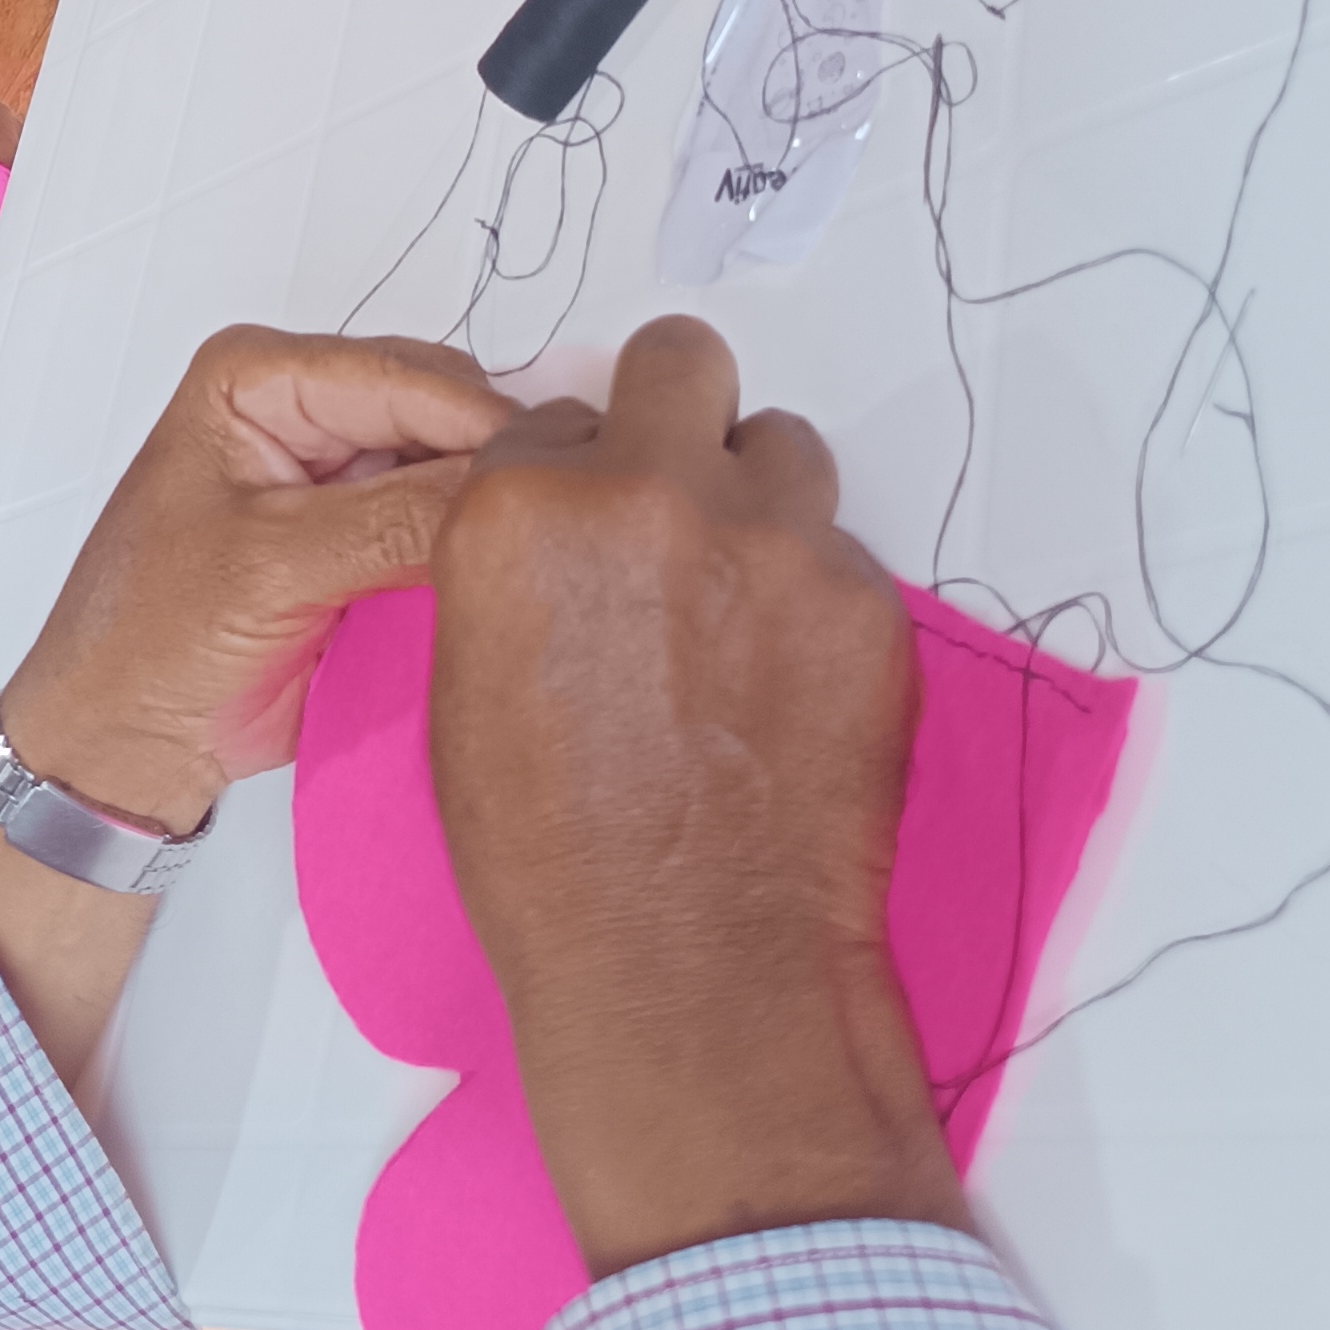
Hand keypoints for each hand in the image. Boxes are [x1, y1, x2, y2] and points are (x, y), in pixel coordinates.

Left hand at [0, 328, 513, 836]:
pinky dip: (476, 555)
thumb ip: (390, 524)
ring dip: (491, 514)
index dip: (487, 424)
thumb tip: (505, 495)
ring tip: (547, 561)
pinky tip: (509, 587)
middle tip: (559, 529)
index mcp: (262, 377)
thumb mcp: (269, 570)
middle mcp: (308, 408)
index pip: (407, 378)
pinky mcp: (368, 538)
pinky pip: (448, 528)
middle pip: (444, 412)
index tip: (557, 480)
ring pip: (457, 470)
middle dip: (497, 466)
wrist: (124, 745)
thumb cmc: (146, 642)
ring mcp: (342, 474)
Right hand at [431, 319, 966, 1276]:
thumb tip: (561, 534)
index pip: (552, 414)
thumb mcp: (469, 687)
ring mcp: (768, 538)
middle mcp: (645, 492)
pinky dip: (813, 601)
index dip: (574, 473)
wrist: (686, 966)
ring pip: (780, 448)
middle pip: (680, 363)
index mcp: (520, 507)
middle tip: (678, 504)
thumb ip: (515, 567)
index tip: (587, 530)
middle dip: (675, 419)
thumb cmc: (548, 855)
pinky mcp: (861, 597)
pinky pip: (838, 553)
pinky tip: (785, 684)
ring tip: (740, 602)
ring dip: (758, 503)